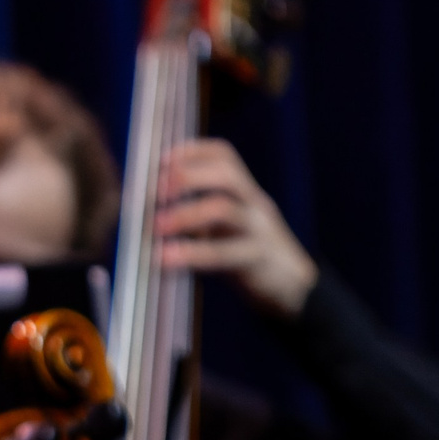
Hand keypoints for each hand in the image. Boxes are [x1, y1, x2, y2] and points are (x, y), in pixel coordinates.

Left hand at [155, 139, 316, 317]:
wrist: (293, 288)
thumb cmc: (246, 254)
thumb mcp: (225, 226)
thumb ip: (197, 214)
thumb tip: (145, 209)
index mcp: (244, 192)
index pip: (224, 156)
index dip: (191, 151)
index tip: (160, 160)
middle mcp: (253, 204)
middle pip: (226, 174)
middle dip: (187, 177)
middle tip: (156, 194)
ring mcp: (258, 230)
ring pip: (224, 210)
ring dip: (185, 214)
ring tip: (156, 227)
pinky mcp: (257, 260)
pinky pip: (225, 253)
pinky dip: (191, 254)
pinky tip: (165, 259)